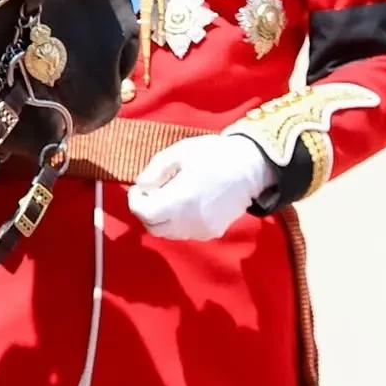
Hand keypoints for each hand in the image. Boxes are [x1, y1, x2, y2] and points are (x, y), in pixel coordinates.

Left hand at [127, 135, 276, 240]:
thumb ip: (155, 170)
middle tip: (150, 191)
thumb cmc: (214, 155)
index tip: (138, 187)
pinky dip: (175, 222)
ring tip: (167, 194)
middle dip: (145, 210)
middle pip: (153, 227)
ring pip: (168, 233)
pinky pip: (184, 232)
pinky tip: (183, 203)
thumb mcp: (179, 152)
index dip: (135, 200)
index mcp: (181, 200)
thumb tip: (141, 185)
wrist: (250, 167)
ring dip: (160, 217)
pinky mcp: (212, 232)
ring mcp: (202, 230)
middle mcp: (190, 221)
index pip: (144, 213)